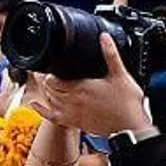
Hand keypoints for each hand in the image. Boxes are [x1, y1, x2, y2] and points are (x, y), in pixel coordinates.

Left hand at [22, 35, 148, 135]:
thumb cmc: (127, 103)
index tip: (49, 67)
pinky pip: (51, 117)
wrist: (130, 128)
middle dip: (45, 80)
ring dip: (45, 91)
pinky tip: (35, 104)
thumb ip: (110, 54)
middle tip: (45, 73)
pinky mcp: (73, 122)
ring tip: (45, 83)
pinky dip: (41, 110)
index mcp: (81, 87)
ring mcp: (71, 112)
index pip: (53, 79)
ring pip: (49, 100)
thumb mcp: (120, 74)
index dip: (48, 72)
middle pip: (48, 88)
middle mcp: (72, 100)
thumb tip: (104, 37)